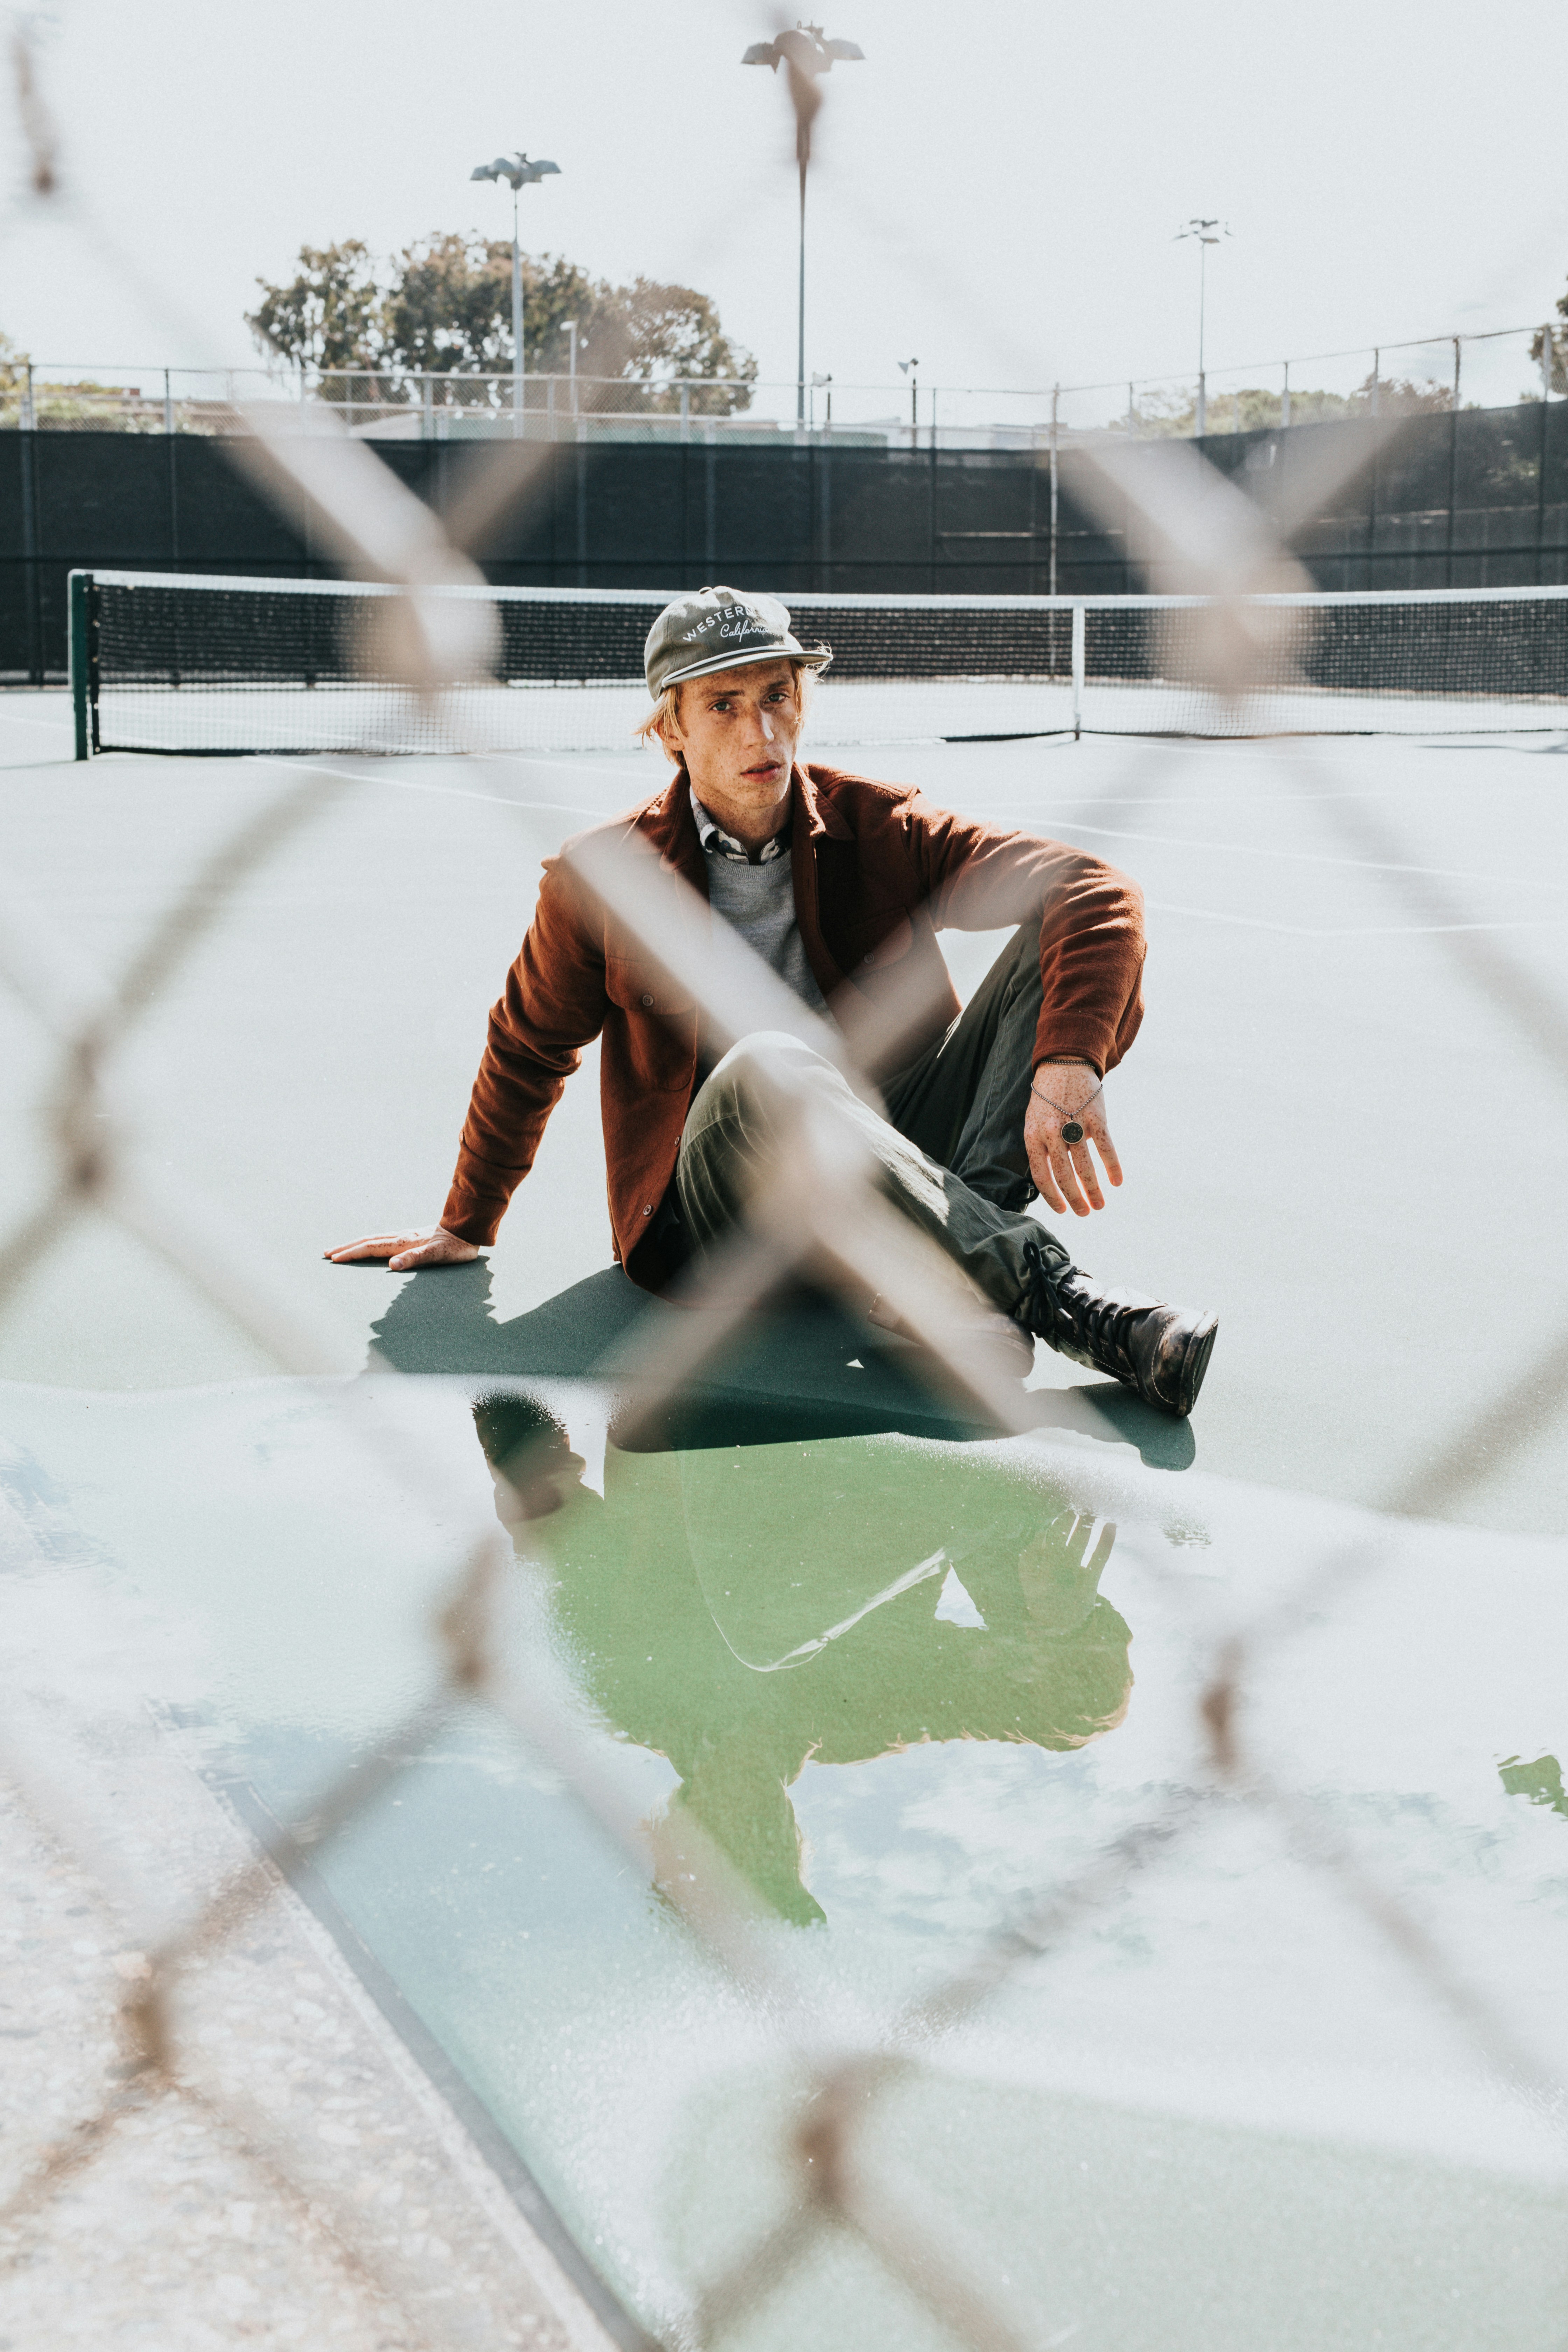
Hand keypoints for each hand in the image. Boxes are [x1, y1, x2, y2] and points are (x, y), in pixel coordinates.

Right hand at [324, 1225, 479, 1271]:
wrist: (469, 1228)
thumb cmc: (456, 1245)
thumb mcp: (438, 1255)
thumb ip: (415, 1259)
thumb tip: (392, 1266)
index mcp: (403, 1243)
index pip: (371, 1248)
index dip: (352, 1254)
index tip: (334, 1259)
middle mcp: (401, 1238)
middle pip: (368, 1242)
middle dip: (347, 1248)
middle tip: (327, 1254)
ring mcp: (406, 1236)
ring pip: (375, 1240)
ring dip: (357, 1245)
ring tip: (342, 1249)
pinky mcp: (412, 1237)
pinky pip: (385, 1241)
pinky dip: (371, 1244)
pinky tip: (372, 1247)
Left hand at [1024, 1060, 1122, 1217]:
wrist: (1063, 1064)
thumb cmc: (1048, 1099)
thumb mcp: (1034, 1122)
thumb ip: (1040, 1148)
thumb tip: (1051, 1181)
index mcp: (1033, 1136)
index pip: (1041, 1176)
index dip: (1052, 1197)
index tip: (1063, 1210)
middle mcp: (1052, 1133)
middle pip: (1064, 1176)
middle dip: (1075, 1199)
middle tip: (1084, 1213)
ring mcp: (1075, 1125)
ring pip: (1085, 1167)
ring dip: (1093, 1190)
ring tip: (1099, 1205)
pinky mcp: (1096, 1117)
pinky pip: (1106, 1149)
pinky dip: (1113, 1167)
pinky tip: (1116, 1182)